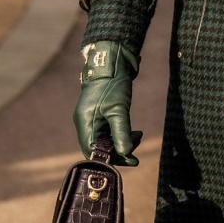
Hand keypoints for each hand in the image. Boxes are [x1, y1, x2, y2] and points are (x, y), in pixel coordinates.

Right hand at [74, 41, 141, 164]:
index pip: (93, 151)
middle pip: (99, 148)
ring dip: (122, 142)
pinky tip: (134, 133)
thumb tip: (126, 154)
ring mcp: (90, 120)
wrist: (111, 63)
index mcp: (85, 123)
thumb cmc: (113, 85)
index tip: (129, 160)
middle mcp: (84, 123)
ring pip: (105, 141)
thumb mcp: (119, 110)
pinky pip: (108, 132)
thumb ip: (122, 133)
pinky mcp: (98, 116)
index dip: (110, 158)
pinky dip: (120, 134)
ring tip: (138, 136)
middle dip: (118, 150)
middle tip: (136, 149)